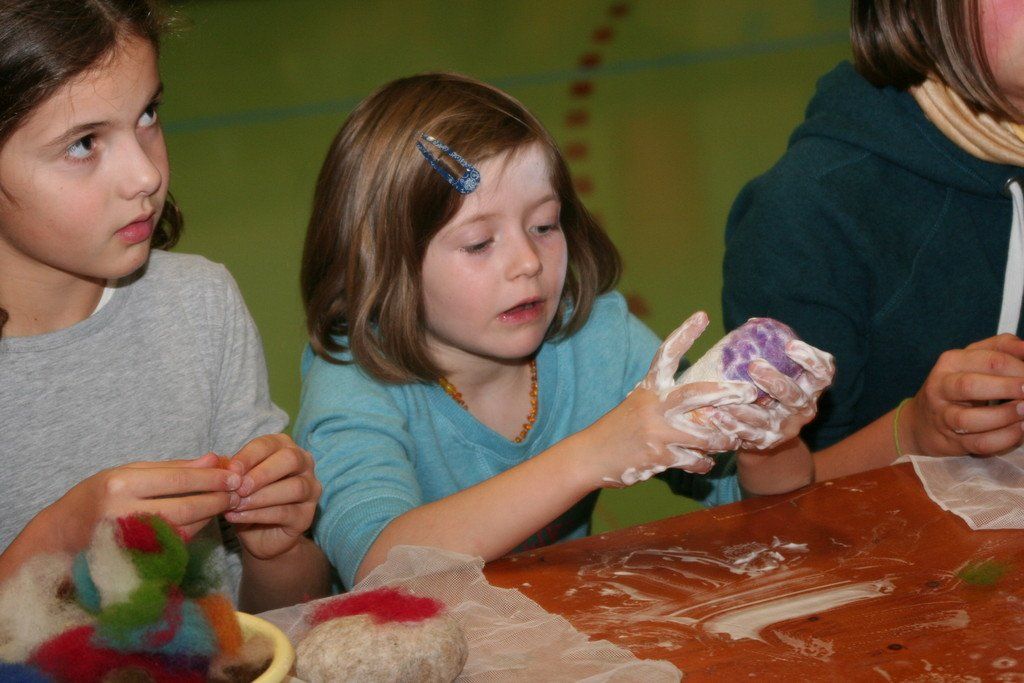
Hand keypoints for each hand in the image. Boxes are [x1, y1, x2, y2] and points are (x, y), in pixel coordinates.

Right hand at [52, 454, 239, 550]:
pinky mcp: (134, 562)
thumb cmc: (96, 497)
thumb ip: (172, 467)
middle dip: (217, 499)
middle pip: (186, 507)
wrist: (59, 537)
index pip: (178, 481)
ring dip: (209, 516)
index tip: (234, 475)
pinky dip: (193, 532)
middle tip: (238, 492)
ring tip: (225, 503)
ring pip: (184, 529)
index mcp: (120, 486)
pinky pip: (174, 546)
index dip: (211, 479)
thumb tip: (214, 459)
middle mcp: (123, 514)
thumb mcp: (127, 473)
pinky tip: (203, 520)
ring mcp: (128, 542)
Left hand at [223, 434, 320, 559]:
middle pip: (291, 459)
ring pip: (294, 487)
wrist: (257, 534)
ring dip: (261, 496)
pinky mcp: (306, 516)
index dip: (249, 456)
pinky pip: (286, 512)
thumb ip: (231, 471)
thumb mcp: (235, 482)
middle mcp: (304, 465)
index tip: (230, 470)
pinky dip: (259, 514)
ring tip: (236, 504)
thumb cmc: (247, 499)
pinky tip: (238, 516)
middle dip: (262, 473)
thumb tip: (218, 462)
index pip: (269, 444)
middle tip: (239, 488)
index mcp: (285, 448)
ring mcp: (310, 490)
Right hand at [582, 312, 757, 486]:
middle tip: (749, 391)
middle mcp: (654, 405)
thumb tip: (704, 402)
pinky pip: (694, 459)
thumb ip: (666, 401)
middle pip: (697, 393)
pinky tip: (704, 463)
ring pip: (705, 434)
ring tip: (732, 440)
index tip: (702, 316)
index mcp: (649, 389)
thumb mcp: (639, 405)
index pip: (667, 355)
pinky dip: (703, 463)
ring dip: (723, 440)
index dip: (685, 334)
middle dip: (727, 393)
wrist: (589, 456)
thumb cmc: (619, 430)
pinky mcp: (658, 456)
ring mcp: (656, 431)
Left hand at [703, 338, 835, 449]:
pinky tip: (714, 414)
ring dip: (745, 406)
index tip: (790, 345)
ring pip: (767, 418)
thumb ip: (771, 349)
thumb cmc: (772, 388)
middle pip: (795, 397)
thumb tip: (753, 322)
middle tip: (753, 366)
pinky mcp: (766, 441)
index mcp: (811, 387)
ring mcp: (786, 427)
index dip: (811, 360)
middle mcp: (804, 408)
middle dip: (775, 381)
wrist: (766, 429)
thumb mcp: (779, 369)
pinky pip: (747, 434)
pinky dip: (730, 424)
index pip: (823, 373)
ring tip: (726, 396)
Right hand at [902, 334, 1023, 455]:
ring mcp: (944, 415)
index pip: (990, 360)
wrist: (924, 420)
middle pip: (971, 386)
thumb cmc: (959, 384)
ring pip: (970, 419)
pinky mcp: (952, 440)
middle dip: (1008, 389)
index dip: (1019, 368)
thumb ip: (1003, 348)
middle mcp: (941, 387)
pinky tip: (1019, 430)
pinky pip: (979, 442)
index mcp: (952, 361)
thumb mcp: (976, 358)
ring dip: (1005, 416)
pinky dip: (1003, 438)